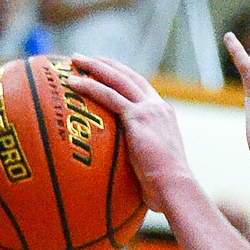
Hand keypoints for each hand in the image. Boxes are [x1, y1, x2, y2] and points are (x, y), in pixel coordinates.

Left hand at [68, 57, 187, 214]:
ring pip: (117, 79)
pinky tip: (73, 83)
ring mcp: (149, 109)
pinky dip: (90, 87)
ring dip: (94, 67)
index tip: (105, 70)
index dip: (122, 76)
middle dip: (105, 64)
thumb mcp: (154, 168)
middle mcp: (158, 106)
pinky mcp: (138, 117)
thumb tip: (127, 176)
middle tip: (84, 58)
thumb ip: (141, 160)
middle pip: (128, 76)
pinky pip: (109, 96)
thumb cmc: (165, 190)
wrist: (175, 188)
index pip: (141, 87)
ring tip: (74, 61)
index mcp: (164, 115)